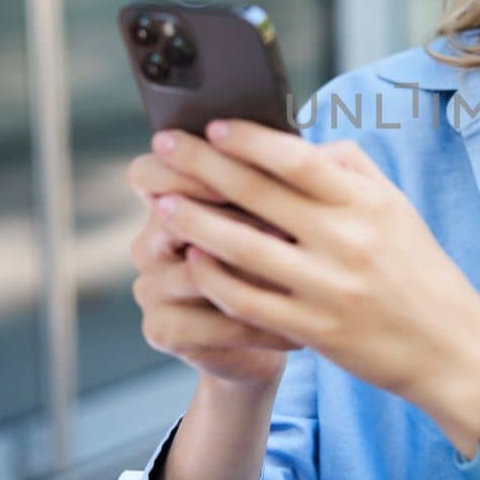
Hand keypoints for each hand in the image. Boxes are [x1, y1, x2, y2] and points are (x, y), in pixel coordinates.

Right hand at [126, 146, 304, 389]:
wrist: (273, 326)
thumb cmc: (280, 256)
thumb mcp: (283, 214)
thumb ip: (289, 182)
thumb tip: (330, 150)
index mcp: (167, 200)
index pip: (149, 173)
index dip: (187, 169)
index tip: (241, 170)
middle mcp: (149, 242)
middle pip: (167, 219)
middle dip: (227, 220)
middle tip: (282, 229)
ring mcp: (150, 288)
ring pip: (192, 275)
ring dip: (248, 274)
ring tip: (296, 275)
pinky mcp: (162, 329)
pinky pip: (203, 325)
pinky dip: (250, 326)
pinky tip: (288, 328)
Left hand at [147, 120, 479, 406]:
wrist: (450, 347)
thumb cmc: (419, 271)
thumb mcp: (397, 209)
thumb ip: (351, 170)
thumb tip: (301, 142)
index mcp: (366, 203)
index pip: (295, 159)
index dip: (247, 139)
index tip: (211, 126)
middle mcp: (346, 240)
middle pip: (257, 194)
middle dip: (201, 166)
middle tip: (163, 148)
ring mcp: (328, 288)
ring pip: (241, 247)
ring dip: (194, 220)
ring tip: (162, 202)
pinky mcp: (315, 331)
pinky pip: (248, 301)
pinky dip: (214, 278)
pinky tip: (193, 260)